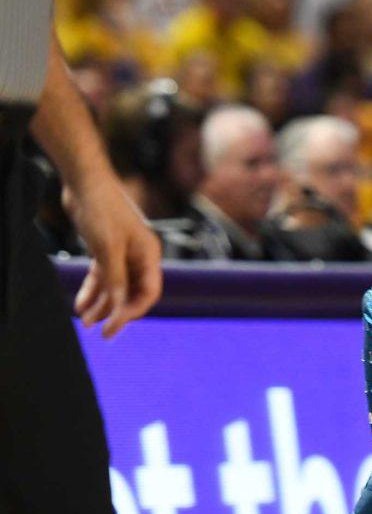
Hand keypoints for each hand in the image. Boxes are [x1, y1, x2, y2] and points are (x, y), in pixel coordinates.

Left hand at [66, 177, 161, 337]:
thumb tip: (119, 305)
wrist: (84, 181)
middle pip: (132, 293)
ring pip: (115, 287)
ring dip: (101, 305)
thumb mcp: (107, 248)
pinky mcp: (106, 250)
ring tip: (85, 321)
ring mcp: (123, 254)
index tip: (114, 326)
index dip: (132, 312)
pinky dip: (92, 291)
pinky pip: (102, 277)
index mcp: (149, 256)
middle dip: (116, 312)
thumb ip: (114, 278)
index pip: (148, 293)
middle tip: (101, 331)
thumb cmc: (102, 210)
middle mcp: (140, 257)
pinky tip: (80, 304)